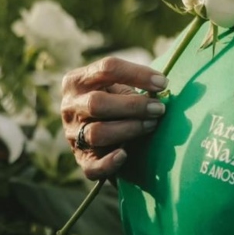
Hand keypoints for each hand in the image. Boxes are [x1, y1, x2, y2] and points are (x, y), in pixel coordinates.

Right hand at [60, 57, 168, 179]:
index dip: (138, 74)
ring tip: (152, 124)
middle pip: (97, 103)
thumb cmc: (114, 98)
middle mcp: (70, 106)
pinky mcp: (81, 158)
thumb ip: (135, 84)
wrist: (97, 124)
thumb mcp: (118, 84)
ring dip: (129, 129)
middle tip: (158, 109)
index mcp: (78, 80)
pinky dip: (109, 162)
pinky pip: (91, 166)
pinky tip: (125, 154)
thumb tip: (161, 88)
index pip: (107, 68)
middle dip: (133, 106)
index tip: (163, 83)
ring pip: (97, 132)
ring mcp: (72, 133)